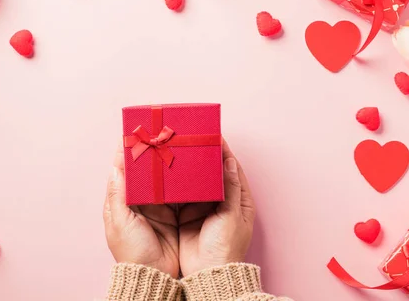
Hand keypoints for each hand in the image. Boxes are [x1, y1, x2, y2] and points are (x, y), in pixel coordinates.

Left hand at [103, 145, 179, 277]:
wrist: (155, 275)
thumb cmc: (132, 251)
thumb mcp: (120, 222)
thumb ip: (118, 195)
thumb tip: (116, 167)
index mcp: (123, 201)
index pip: (123, 170)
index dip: (128, 152)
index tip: (135, 133)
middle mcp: (140, 201)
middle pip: (145, 170)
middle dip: (151, 154)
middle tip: (160, 135)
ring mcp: (158, 206)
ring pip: (162, 178)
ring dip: (167, 164)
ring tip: (175, 146)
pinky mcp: (175, 213)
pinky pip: (178, 191)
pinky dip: (181, 179)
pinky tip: (188, 168)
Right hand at [178, 140, 255, 275]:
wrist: (207, 273)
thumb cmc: (226, 246)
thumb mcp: (231, 215)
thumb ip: (229, 188)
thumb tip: (229, 162)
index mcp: (238, 199)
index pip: (231, 168)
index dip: (223, 151)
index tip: (213, 135)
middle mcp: (221, 200)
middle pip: (213, 172)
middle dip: (204, 156)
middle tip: (192, 139)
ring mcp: (203, 207)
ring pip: (197, 181)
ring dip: (190, 168)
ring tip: (179, 150)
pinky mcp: (187, 214)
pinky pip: (182, 193)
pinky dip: (177, 183)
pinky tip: (169, 171)